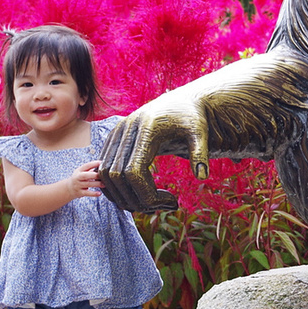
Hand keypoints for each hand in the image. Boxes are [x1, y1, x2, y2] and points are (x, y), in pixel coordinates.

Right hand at [67, 160, 103, 200]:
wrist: (68, 188)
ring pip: (88, 184)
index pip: (86, 166)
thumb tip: (102, 164)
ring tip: (104, 184)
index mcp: (79, 171)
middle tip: (103, 175)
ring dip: (97, 184)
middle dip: (95, 175)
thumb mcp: (81, 171)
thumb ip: (90, 168)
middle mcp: (77, 177)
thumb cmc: (79, 178)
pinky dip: (93, 194)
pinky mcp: (80, 192)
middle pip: (86, 175)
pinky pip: (87, 193)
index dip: (93, 164)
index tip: (101, 163)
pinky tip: (99, 193)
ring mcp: (78, 185)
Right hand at [99, 98, 196, 212]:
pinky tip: (140, 193)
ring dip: (124, 195)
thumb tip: (202, 176)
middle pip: (117, 176)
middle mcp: (126, 130)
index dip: (147, 194)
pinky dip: (118, 186)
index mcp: (146, 130)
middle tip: (161, 207)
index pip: (134, 172)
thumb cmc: (192, 118)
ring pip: (106, 174)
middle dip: (136, 198)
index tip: (171, 202)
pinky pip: (105, 168)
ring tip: (151, 203)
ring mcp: (116, 134)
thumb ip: (201, 152)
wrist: (179, 102)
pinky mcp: (113, 138)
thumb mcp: (200, 132)